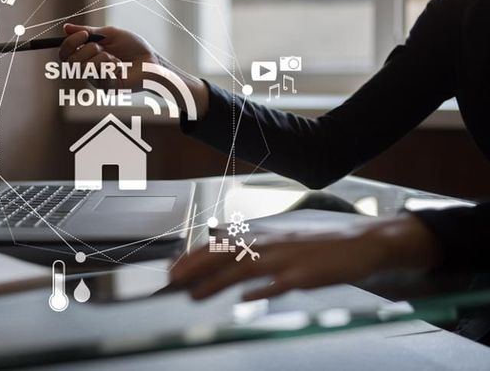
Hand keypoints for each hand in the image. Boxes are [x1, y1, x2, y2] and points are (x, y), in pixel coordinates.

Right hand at [59, 23, 210, 114]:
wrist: (152, 60)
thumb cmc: (133, 47)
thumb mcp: (109, 34)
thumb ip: (88, 31)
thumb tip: (65, 27)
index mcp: (87, 56)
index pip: (65, 54)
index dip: (69, 43)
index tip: (83, 34)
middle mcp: (88, 70)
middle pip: (70, 62)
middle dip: (86, 50)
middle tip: (101, 47)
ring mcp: (97, 81)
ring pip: (85, 68)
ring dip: (102, 58)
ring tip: (116, 59)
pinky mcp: (107, 89)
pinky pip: (99, 76)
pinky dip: (111, 67)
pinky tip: (120, 68)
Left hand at [170, 215, 441, 300]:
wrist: (364, 244)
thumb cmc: (322, 248)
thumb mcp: (285, 246)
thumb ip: (259, 255)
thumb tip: (231, 269)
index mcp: (265, 238)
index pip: (222, 246)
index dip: (195, 257)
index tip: (173, 269)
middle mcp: (272, 244)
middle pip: (226, 255)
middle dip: (196, 268)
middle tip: (173, 281)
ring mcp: (289, 259)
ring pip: (246, 268)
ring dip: (217, 282)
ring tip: (195, 295)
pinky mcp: (308, 275)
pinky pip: (282, 283)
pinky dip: (263, 290)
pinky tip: (247, 298)